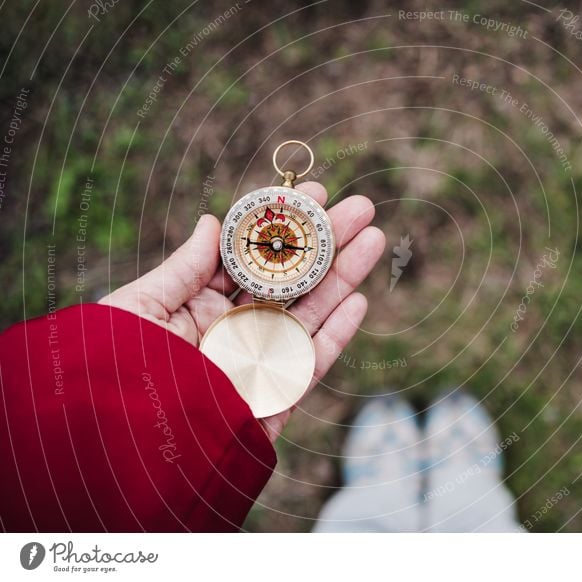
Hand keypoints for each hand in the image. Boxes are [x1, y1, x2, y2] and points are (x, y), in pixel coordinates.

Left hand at [100, 182, 384, 441]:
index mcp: (198, 308)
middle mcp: (233, 331)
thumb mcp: (140, 309)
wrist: (119, 449)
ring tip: (373, 237)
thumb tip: (213, 222)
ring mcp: (257, 363)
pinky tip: (359, 298)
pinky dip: (337, 333)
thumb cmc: (114, 372)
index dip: (280, 227)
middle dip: (325, 244)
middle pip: (289, 281)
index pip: (249, 258)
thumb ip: (183, 269)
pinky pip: (312, 363)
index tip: (310, 195)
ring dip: (343, 276)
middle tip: (359, 208)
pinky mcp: (274, 400)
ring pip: (310, 313)